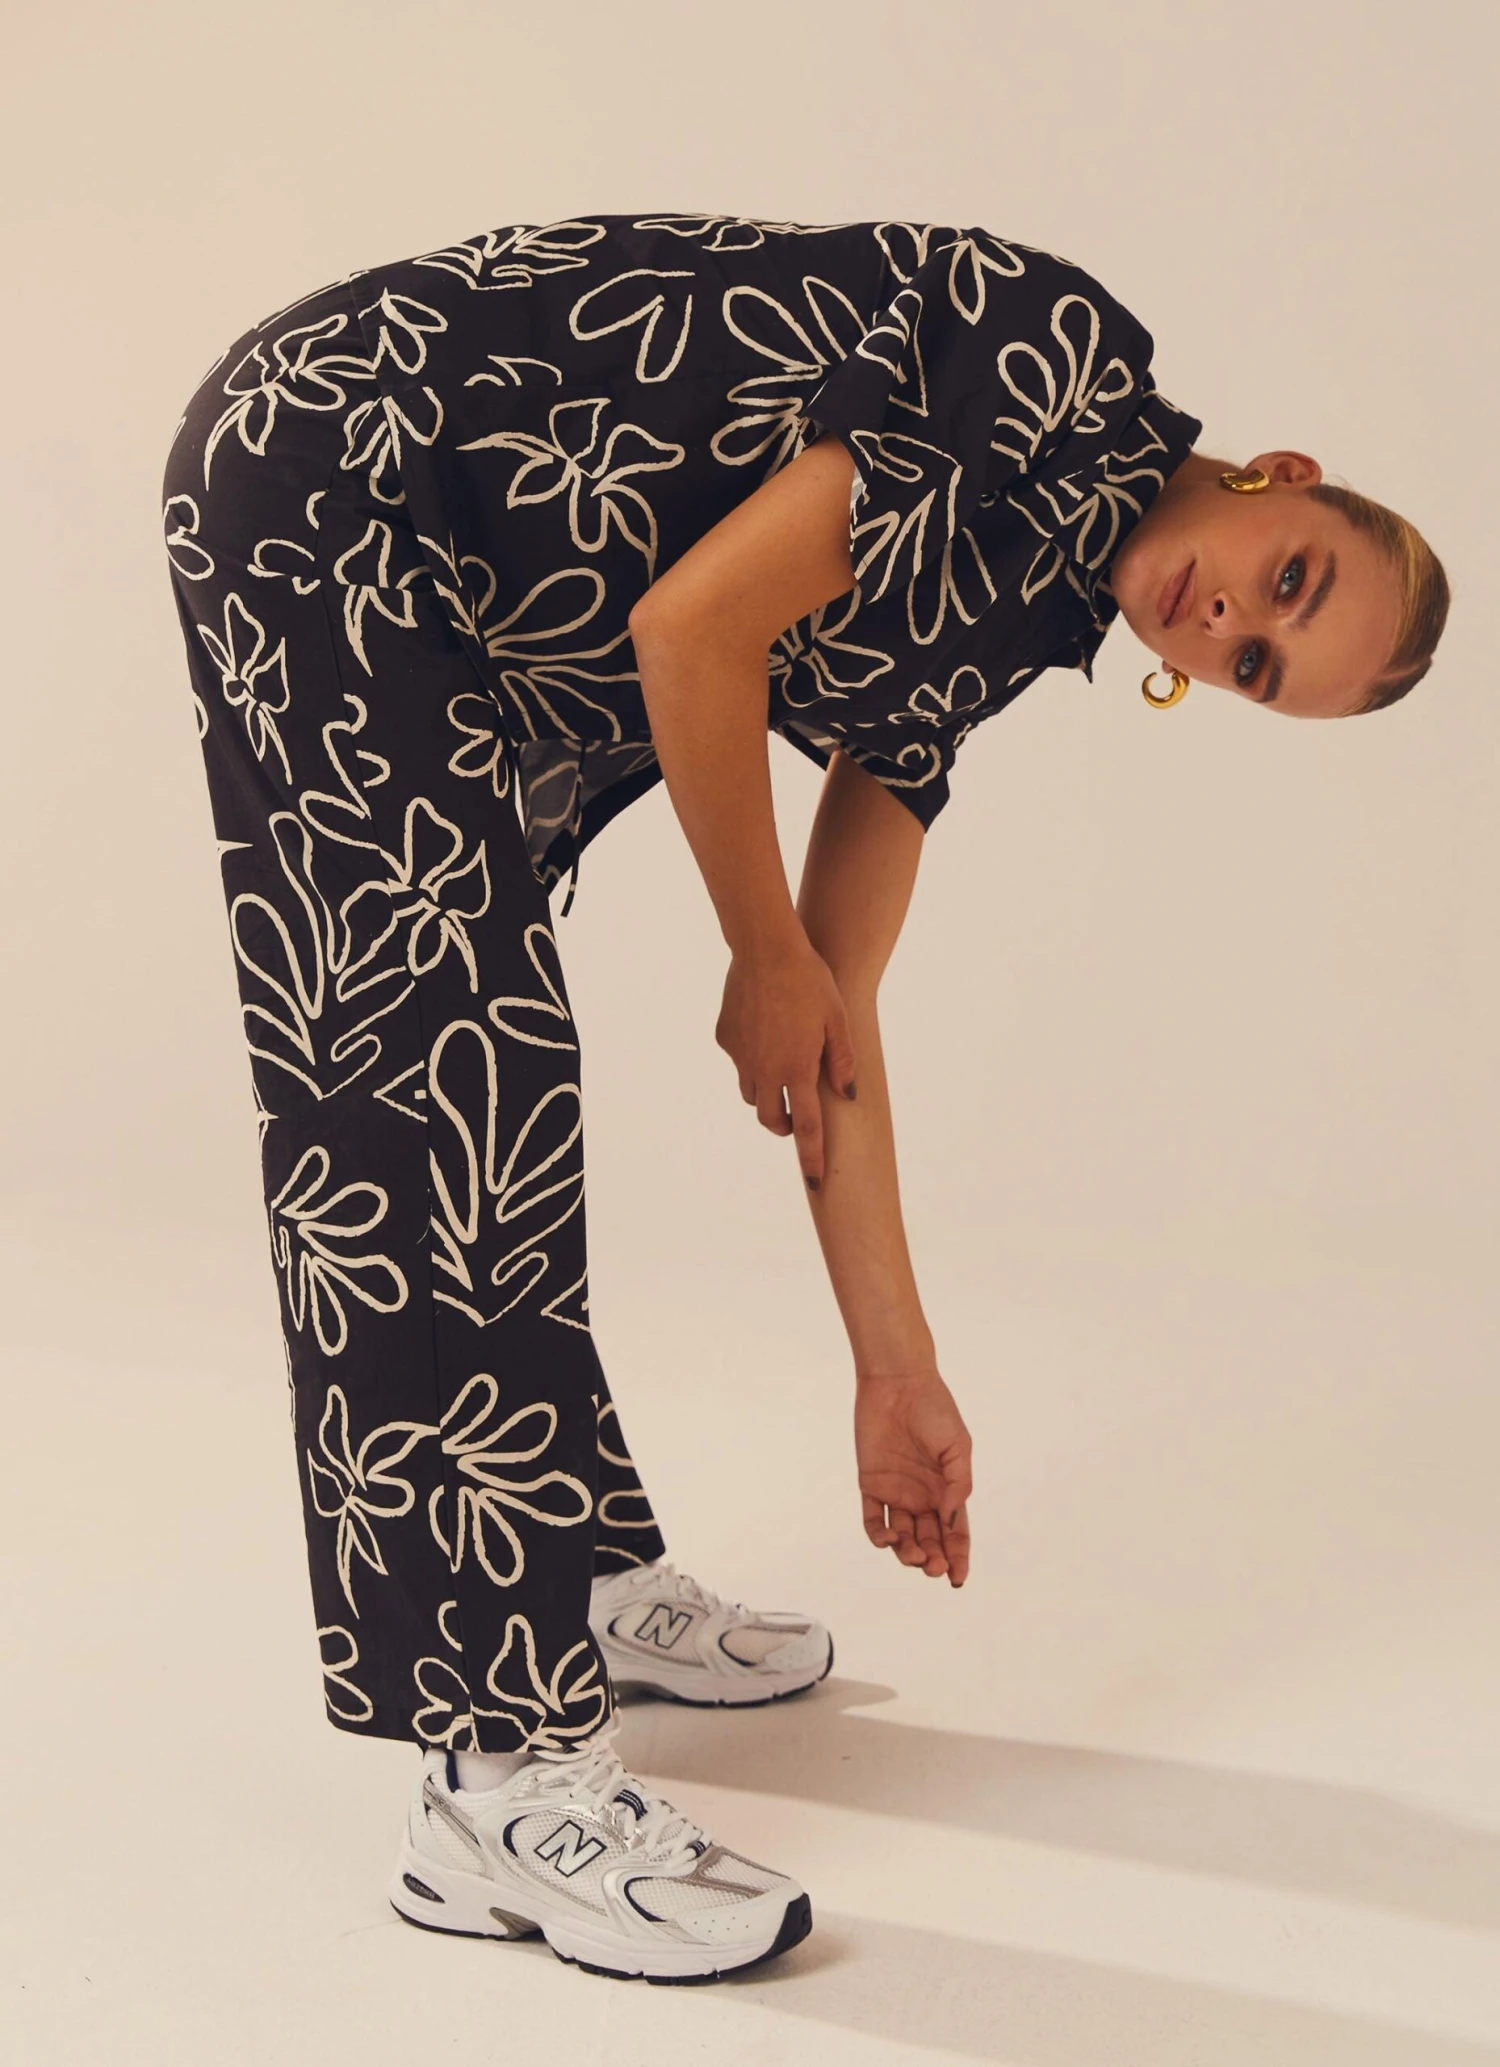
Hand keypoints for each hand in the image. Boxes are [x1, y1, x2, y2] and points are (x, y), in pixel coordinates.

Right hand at [716, 934, 856, 1188]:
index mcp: (798, 1070)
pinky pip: (739, 1060)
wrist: (765, 948)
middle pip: (770, 1119)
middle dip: (782, 1127)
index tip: (817, 1184)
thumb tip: (848, 1094)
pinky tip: (764, 1030)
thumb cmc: (810, 980)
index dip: (812, 1158)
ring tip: (781, 1070)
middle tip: (794, 1119)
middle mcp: (765, 1070)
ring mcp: (741, 1056)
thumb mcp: (838, 1019)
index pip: (806, 1128)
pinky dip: (751, 1057)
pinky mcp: (725, 1039)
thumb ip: (842, 1060)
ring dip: (767, 1094)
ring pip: (751, 1093)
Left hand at [855, 1371, 971, 1585]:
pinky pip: (873, 1519)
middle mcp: (922, 1496)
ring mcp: (896, 1492)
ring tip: (914, 1556)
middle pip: (929, 1541)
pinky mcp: (871, 1484)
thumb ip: (958, 1484)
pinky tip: (888, 1539)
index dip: (959, 1558)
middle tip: (935, 1567)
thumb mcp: (958, 1447)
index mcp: (947, 1489)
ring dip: (908, 1553)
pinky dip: (879, 1535)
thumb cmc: (935, 1409)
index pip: (955, 1533)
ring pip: (902, 1537)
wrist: (899, 1383)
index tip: (958, 1580)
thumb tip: (951, 1521)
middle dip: (934, 1560)